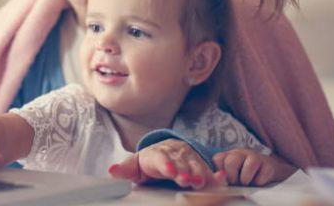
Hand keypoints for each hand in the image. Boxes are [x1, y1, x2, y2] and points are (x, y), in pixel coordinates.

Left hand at [108, 139, 226, 189]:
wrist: (164, 152)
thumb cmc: (148, 163)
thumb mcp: (135, 167)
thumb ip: (125, 170)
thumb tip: (111, 172)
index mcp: (156, 154)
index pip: (160, 158)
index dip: (166, 164)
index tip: (170, 171)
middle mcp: (173, 153)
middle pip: (180, 162)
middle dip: (184, 171)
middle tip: (188, 180)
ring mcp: (187, 156)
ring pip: (195, 164)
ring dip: (199, 173)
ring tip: (202, 182)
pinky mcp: (199, 162)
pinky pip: (207, 168)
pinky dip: (215, 174)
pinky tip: (222, 178)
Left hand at [212, 149, 295, 185]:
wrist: (268, 174)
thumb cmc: (244, 176)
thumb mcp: (232, 175)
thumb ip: (223, 177)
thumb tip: (218, 181)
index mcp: (228, 156)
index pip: (218, 159)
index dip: (220, 172)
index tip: (225, 180)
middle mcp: (240, 154)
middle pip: (231, 162)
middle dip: (232, 176)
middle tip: (236, 183)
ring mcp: (255, 157)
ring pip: (249, 165)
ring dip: (246, 179)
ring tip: (247, 183)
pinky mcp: (268, 164)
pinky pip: (264, 173)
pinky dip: (260, 181)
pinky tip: (259, 182)